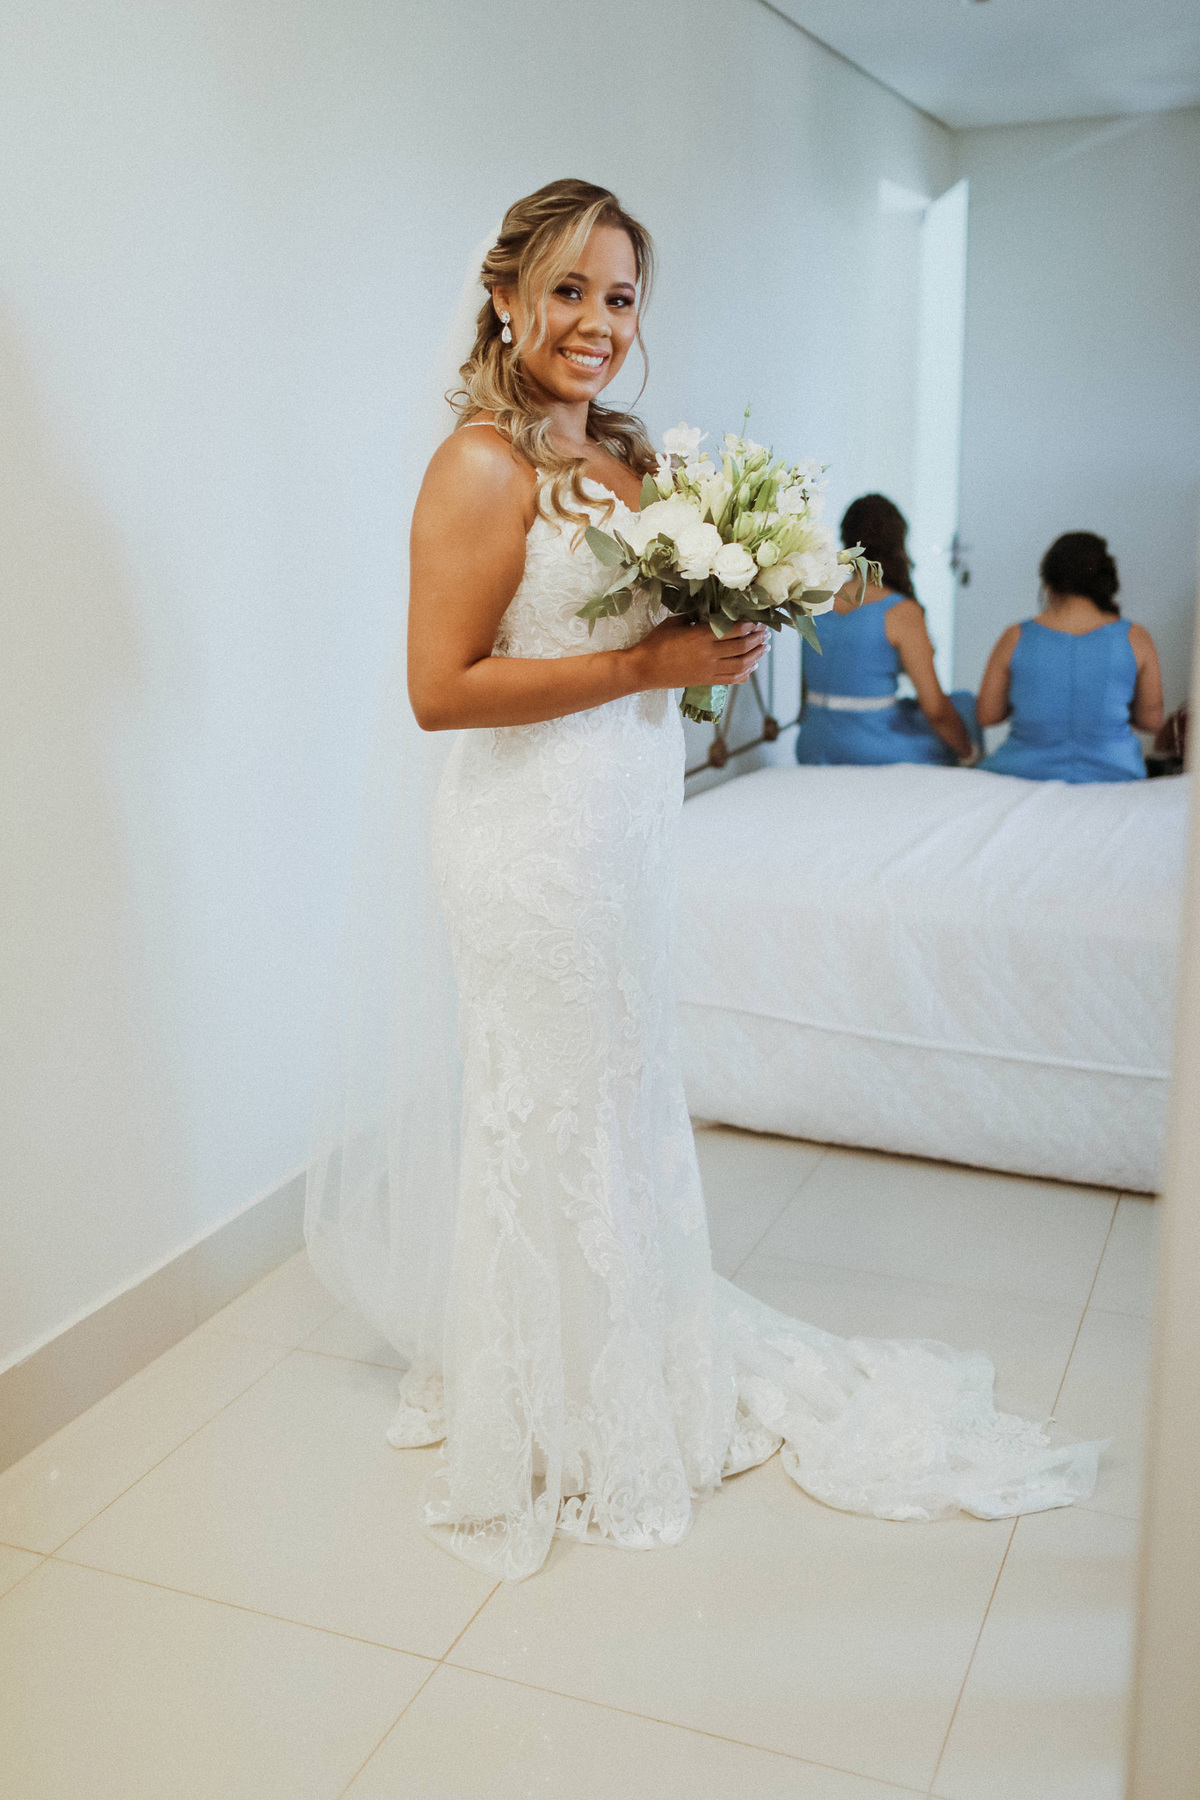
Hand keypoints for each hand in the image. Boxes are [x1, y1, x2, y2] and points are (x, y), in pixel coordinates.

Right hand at [631, 617, 768, 691]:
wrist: (644, 669)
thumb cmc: (656, 642)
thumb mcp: (675, 623)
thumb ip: (694, 617)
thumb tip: (710, 610)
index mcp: (701, 636)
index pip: (734, 630)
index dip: (749, 625)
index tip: (757, 621)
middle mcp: (709, 654)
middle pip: (742, 647)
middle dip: (757, 639)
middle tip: (765, 634)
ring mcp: (709, 670)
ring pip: (741, 664)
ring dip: (756, 656)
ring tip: (763, 649)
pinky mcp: (706, 681)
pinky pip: (731, 679)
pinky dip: (745, 674)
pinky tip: (750, 667)